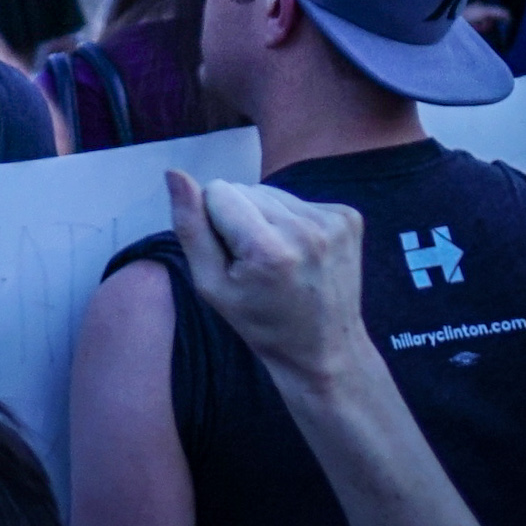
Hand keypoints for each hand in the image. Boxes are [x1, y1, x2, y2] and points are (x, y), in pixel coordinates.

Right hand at [168, 174, 373, 392]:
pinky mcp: (350, 218)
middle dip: (241, 217)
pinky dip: (293, 221)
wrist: (327, 350)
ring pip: (271, 192)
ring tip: (278, 256)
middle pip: (245, 189)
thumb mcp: (211, 286)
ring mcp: (333, 222)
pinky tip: (300, 252)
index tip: (231, 256)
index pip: (217, 191)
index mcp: (267, 249)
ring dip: (267, 217)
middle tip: (255, 261)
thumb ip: (190, 228)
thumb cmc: (261, 324)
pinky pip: (299, 200)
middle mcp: (304, 229)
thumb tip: (174, 174)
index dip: (214, 221)